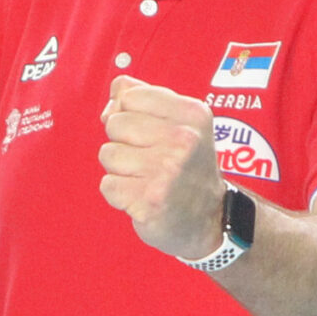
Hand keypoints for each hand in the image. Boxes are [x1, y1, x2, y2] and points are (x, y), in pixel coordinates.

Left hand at [97, 76, 225, 262]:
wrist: (209, 219)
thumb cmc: (187, 167)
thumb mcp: (180, 123)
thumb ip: (144, 98)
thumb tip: (113, 95)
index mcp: (192, 114)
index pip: (129, 95)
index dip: (130, 114)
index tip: (150, 133)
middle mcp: (183, 140)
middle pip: (114, 123)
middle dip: (123, 142)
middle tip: (149, 159)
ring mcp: (167, 171)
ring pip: (108, 154)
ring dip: (120, 170)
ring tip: (146, 178)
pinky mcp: (150, 200)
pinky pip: (107, 185)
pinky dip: (119, 194)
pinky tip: (142, 196)